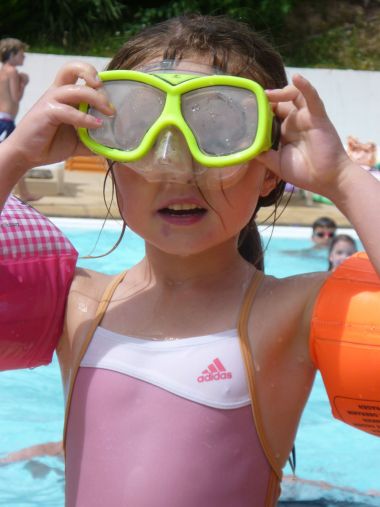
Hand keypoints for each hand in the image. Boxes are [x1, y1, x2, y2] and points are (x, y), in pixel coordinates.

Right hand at [6, 61, 112, 170]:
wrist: (27, 155)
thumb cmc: (50, 144)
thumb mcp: (78, 142)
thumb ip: (94, 140)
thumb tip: (114, 145)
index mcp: (64, 95)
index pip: (78, 73)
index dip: (93, 75)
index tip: (109, 91)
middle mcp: (57, 93)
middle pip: (73, 69)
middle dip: (94, 77)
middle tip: (110, 102)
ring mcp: (51, 101)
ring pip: (75, 89)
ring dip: (96, 99)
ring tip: (109, 113)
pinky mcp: (47, 112)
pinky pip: (68, 111)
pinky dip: (84, 118)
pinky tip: (95, 125)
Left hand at [257, 75, 352, 197]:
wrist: (327, 180)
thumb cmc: (305, 173)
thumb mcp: (277, 164)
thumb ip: (263, 155)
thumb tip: (246, 149)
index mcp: (285, 131)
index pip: (270, 114)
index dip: (259, 110)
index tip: (244, 109)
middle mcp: (295, 121)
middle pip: (279, 102)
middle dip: (266, 100)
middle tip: (252, 100)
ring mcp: (306, 117)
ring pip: (293, 95)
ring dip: (280, 92)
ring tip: (267, 94)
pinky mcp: (318, 116)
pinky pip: (312, 97)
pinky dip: (305, 86)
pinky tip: (297, 77)